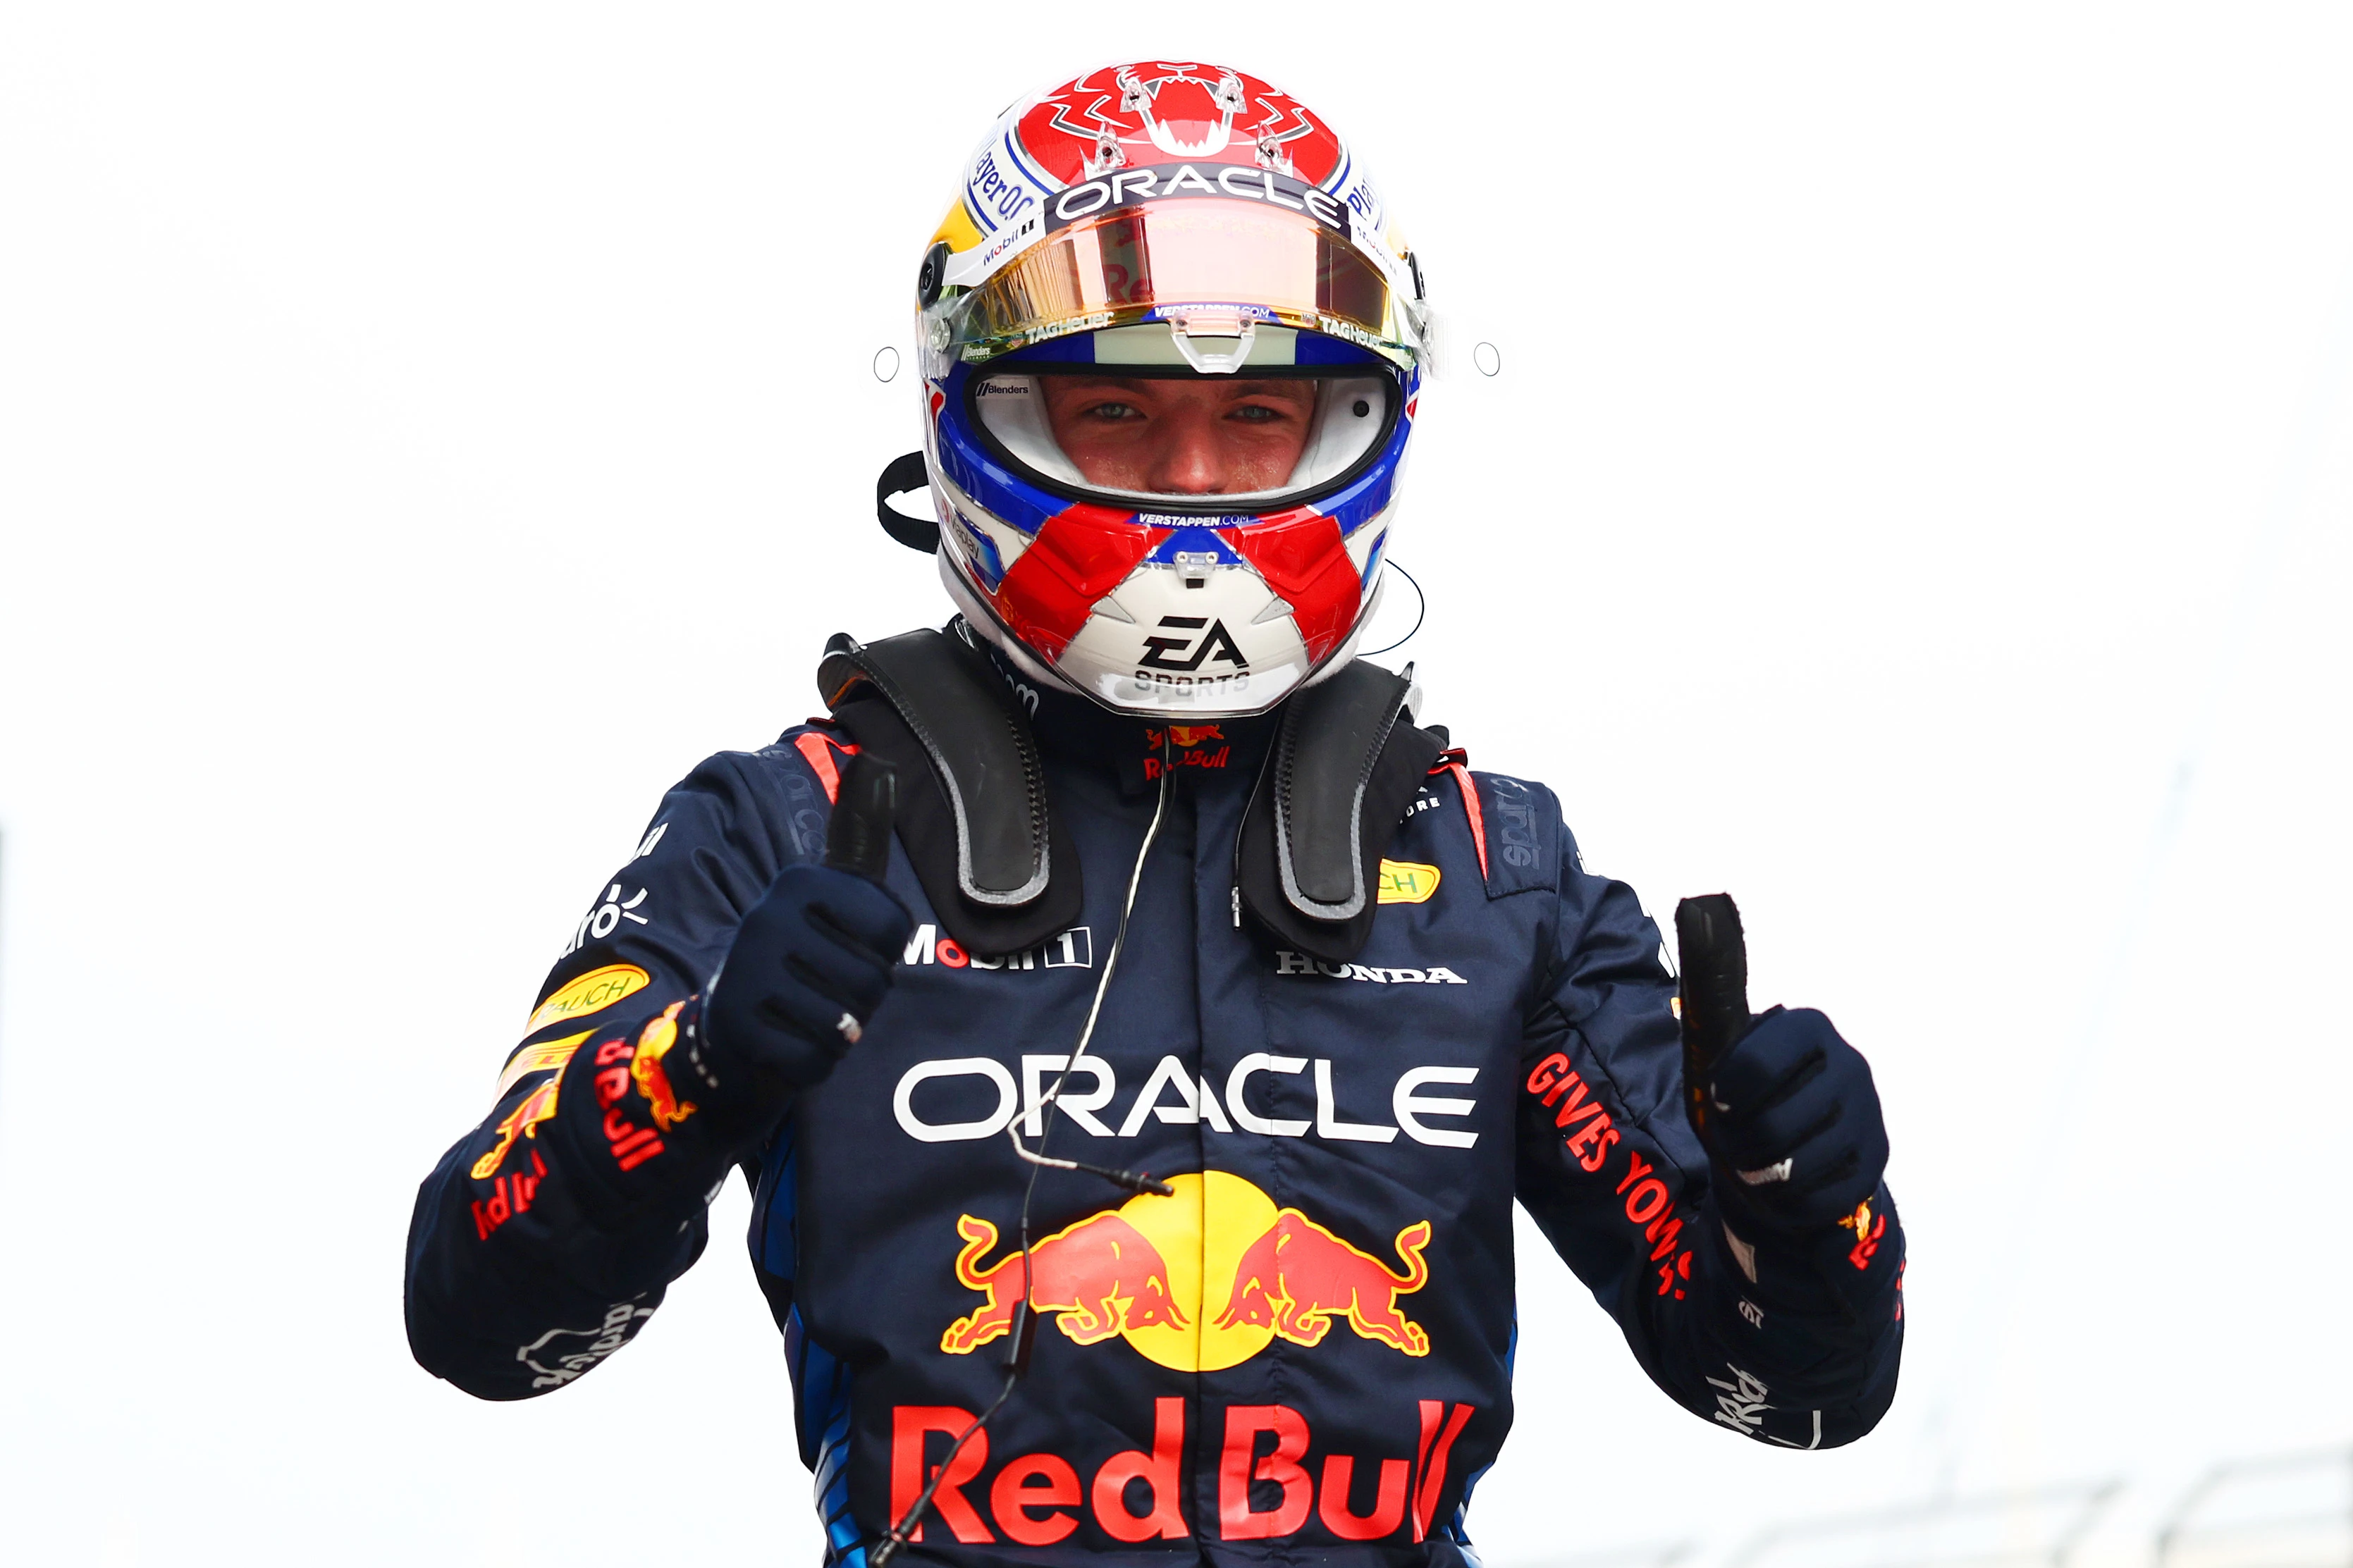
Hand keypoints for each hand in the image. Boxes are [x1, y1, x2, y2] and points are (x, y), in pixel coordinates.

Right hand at [705, 864, 912, 1099]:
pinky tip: (798, 1044)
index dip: (886, 956)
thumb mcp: (831, 918)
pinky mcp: (737, 1022)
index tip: (863, 959)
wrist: (733, 1007)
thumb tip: (916, 934)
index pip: (889, 926)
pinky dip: (816, 1063)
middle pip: (871, 979)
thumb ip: (874, 914)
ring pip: (844, 1025)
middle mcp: (770, 918)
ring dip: (843, 1035)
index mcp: (801, 883)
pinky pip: (811, 1059)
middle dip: (868, 1000)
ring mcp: (749, 970)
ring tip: (823, 1023)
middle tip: (843, 1000)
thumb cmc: (802, 961)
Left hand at [1703, 1007, 1886, 1232]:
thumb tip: (1720, 1099)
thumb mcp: (1737, 1066)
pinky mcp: (1876, 1159)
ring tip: (1753, 1167)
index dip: (1726, 1094)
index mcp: (1809, 1027)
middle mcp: (1849, 1064)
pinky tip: (1782, 1187)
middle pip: (1772, 1124)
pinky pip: (1820, 1196)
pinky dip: (1788, 1201)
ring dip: (1760, 1176)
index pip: (1756, 1064)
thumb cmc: (1760, 1091)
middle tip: (1732, 1146)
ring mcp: (1869, 1113)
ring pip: (1796, 1167)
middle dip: (1739, 1145)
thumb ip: (1724, 1071)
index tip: (1719, 1105)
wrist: (1809, 1125)